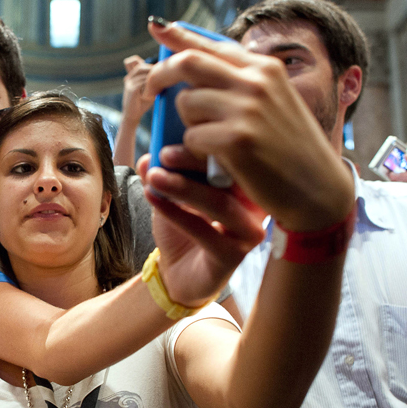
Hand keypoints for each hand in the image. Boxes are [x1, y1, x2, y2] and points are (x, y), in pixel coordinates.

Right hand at [122, 55, 154, 121]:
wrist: (133, 115)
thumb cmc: (142, 102)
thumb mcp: (147, 89)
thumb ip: (150, 80)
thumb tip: (162, 71)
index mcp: (131, 77)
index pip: (134, 61)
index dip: (146, 64)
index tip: (155, 70)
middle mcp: (128, 79)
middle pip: (140, 67)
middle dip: (150, 70)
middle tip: (160, 77)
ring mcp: (129, 84)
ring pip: (143, 75)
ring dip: (152, 80)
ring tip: (158, 86)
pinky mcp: (131, 90)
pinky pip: (143, 83)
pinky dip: (149, 86)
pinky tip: (153, 92)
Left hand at [138, 152, 265, 306]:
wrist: (180, 275)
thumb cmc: (184, 229)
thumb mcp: (171, 195)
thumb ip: (162, 173)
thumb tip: (150, 153)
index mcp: (249, 183)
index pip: (234, 155)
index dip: (204, 142)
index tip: (175, 132)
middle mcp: (257, 205)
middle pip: (231, 176)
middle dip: (193, 162)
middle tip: (163, 152)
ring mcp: (249, 232)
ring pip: (218, 204)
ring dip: (182, 188)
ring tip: (154, 176)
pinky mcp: (234, 256)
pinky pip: (204, 231)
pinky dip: (175, 212)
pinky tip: (152, 197)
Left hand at [143, 20, 354, 232]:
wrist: (318, 191)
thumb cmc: (289, 151)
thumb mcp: (275, 104)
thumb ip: (242, 83)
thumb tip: (195, 64)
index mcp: (265, 69)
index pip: (212, 44)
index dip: (179, 35)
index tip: (156, 26)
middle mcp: (256, 82)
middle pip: (188, 62)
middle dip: (160, 75)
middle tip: (150, 91)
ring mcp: (246, 109)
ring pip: (185, 103)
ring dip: (187, 124)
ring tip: (210, 141)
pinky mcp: (235, 140)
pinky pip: (190, 137)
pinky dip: (195, 152)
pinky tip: (218, 161)